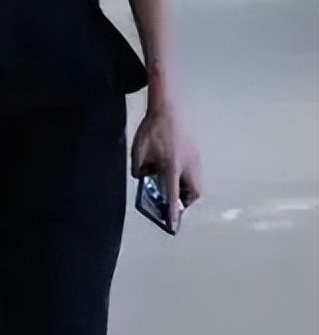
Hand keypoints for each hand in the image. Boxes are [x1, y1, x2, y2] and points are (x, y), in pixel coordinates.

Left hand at [131, 103, 201, 231]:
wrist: (168, 107)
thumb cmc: (152, 129)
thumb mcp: (139, 151)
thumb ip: (140, 169)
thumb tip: (145, 178)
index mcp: (173, 167)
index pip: (174, 196)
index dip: (172, 213)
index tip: (172, 227)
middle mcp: (188, 166)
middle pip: (191, 193)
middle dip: (184, 201)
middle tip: (173, 203)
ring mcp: (195, 159)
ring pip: (195, 183)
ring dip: (186, 189)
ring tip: (174, 189)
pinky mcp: (195, 153)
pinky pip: (194, 172)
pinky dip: (187, 177)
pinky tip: (175, 171)